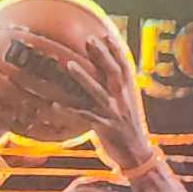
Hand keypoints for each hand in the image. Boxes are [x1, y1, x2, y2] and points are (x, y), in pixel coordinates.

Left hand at [12, 25, 153, 173]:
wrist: (137, 155)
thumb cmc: (129, 130)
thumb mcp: (128, 106)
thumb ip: (119, 91)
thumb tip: (109, 76)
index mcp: (128, 94)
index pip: (124, 67)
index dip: (115, 51)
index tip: (104, 35)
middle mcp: (122, 101)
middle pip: (113, 73)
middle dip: (102, 56)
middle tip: (89, 40)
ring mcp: (113, 114)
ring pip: (97, 92)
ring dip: (83, 77)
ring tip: (69, 64)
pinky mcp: (105, 128)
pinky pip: (84, 117)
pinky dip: (69, 111)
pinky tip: (55, 104)